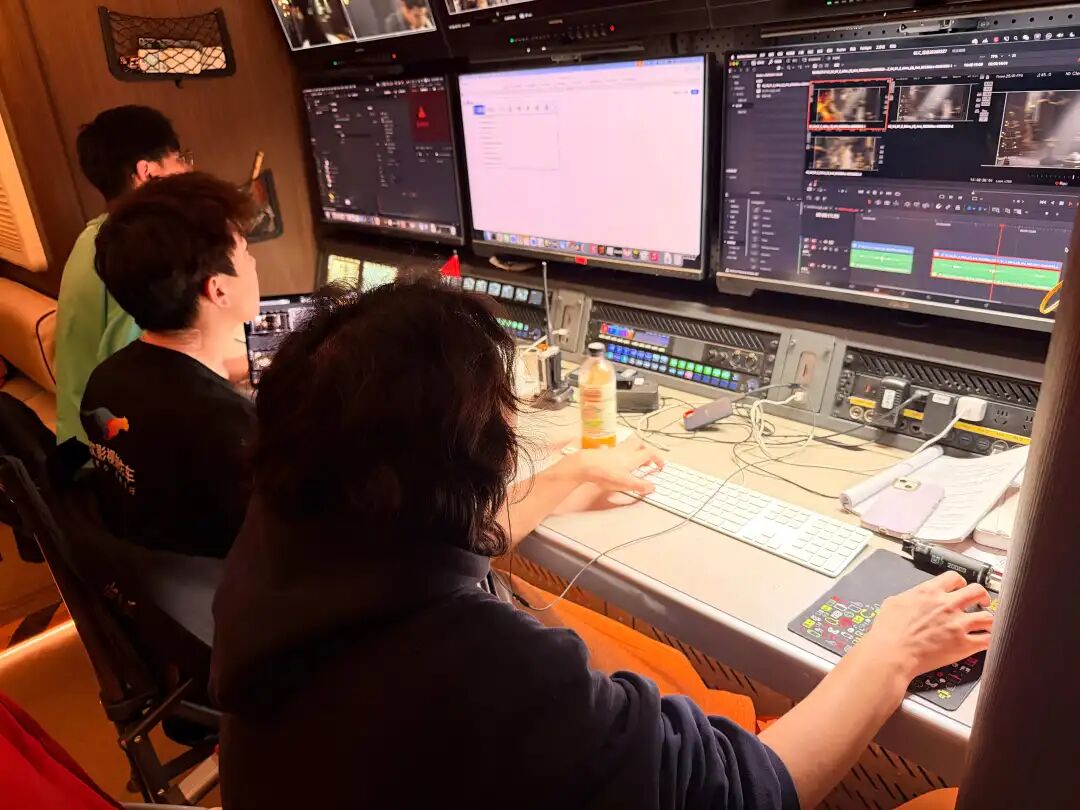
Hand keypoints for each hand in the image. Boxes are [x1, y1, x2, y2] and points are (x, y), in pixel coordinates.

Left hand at [573, 437, 664, 494]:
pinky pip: (617, 449)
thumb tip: (652, 487)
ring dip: (634, 450)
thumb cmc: (606, 472)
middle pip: (640, 443)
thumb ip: (640, 485)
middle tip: (648, 459)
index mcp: (633, 457)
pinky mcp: (605, 452)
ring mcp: (614, 450)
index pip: (650, 453)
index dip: (658, 458)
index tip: (661, 465)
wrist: (586, 465)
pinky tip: (618, 461)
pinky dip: (622, 453)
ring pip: (628, 444)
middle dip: (646, 449)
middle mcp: (625, 450)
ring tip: (635, 459)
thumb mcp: (626, 483)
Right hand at [859, 572, 992, 680]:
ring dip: (988, 619)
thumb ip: (910, 596)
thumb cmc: (888, 631)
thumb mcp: (893, 602)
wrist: (891, 652)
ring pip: (988, 616)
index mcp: (929, 592)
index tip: (960, 589)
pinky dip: (989, 639)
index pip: (954, 578)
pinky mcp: (964, 645)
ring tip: (985, 624)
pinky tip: (986, 640)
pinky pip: (988, 639)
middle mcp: (947, 604)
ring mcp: (958, 624)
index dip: (960, 583)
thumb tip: (914, 597)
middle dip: (982, 596)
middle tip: (981, 602)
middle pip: (977, 591)